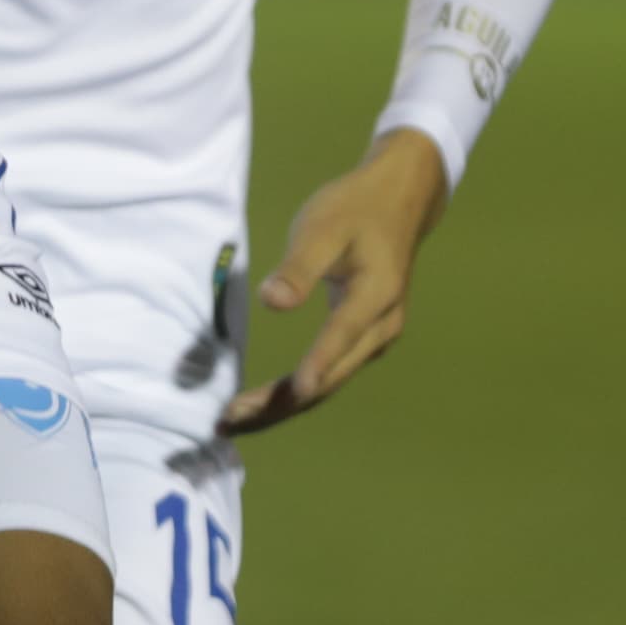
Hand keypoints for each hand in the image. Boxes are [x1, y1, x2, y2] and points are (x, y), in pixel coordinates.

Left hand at [221, 126, 448, 435]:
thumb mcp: (323, 226)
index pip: (342, 335)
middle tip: (227, 419)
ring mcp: (374, 339)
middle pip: (330, 378)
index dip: (316, 364)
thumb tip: (271, 301)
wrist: (398, 204)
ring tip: (233, 420)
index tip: (290, 392)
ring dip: (282, 405)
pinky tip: (263, 403)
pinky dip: (294, 392)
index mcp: (376, 295)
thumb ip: (298, 266)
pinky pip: (327, 374)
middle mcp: (381, 328)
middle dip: (279, 403)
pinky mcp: (361, 341)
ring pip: (327, 384)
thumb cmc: (356, 210)